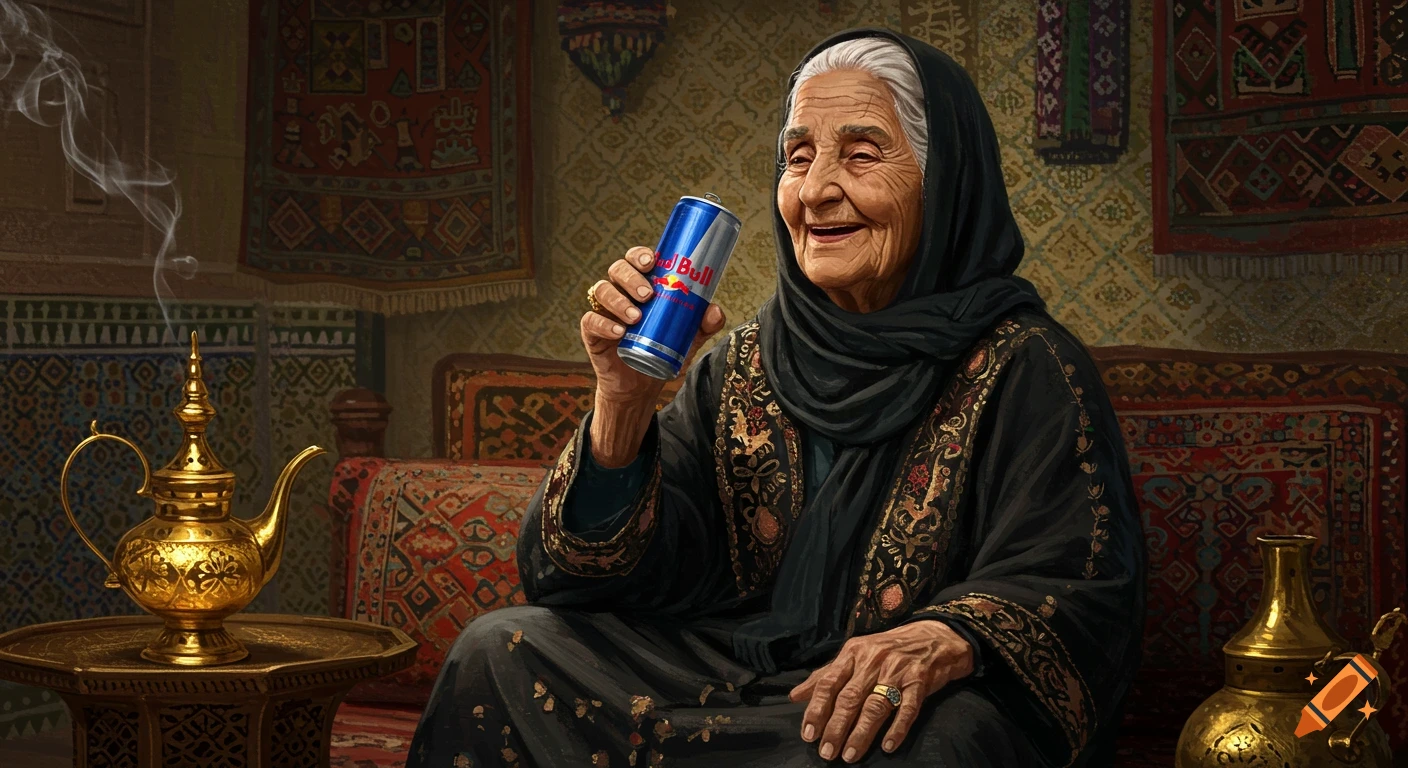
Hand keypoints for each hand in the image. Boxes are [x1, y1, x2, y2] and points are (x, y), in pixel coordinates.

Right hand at [581, 246, 725, 465]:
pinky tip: (618, 332)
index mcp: (642, 284)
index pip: (636, 259)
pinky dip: (603, 323)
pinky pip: (590, 320)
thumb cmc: (663, 351)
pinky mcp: (592, 331)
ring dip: (618, 300)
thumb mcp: (688, 338)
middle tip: (647, 294)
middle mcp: (621, 292)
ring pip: (602, 290)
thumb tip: (714, 311)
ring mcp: (605, 310)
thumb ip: (703, 324)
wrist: (642, 385)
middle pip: (618, 269)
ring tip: (636, 316)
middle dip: (631, 277)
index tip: (652, 262)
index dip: (640, 255)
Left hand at [789, 621, 974, 762]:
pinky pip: (908, 708)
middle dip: (836, 727)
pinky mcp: (920, 681)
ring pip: (876, 705)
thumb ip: (826, 675)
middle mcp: (873, 660)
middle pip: (850, 697)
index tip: (808, 734)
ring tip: (849, 755)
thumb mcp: (855, 654)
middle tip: (826, 752)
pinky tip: (887, 746)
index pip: (829, 683)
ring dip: (861, 733)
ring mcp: (897, 670)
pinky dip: (897, 728)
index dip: (817, 709)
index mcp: (853, 653)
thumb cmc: (888, 649)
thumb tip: (795, 696)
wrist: (933, 637)